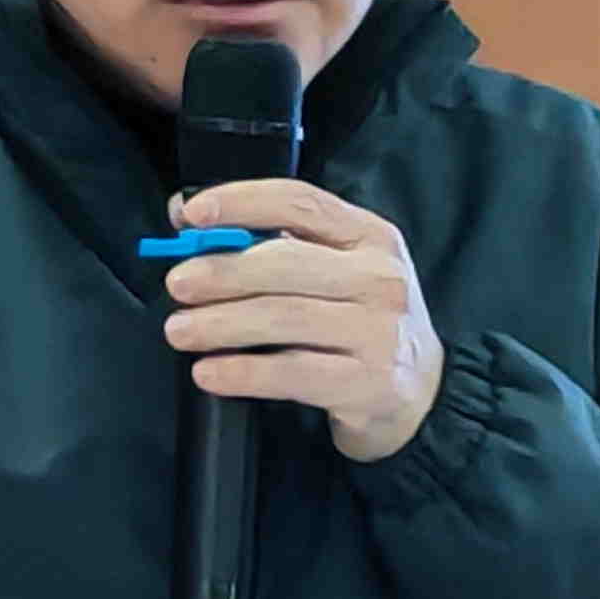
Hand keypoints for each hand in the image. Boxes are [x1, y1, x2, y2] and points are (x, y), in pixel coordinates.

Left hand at [160, 178, 446, 463]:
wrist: (422, 396)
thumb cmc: (363, 323)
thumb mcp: (341, 273)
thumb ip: (278, 244)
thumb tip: (189, 217)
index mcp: (371, 236)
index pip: (300, 202)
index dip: (241, 201)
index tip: (191, 213)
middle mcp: (380, 278)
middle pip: (285, 263)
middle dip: (221, 271)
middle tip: (177, 284)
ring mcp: (378, 332)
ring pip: (283, 318)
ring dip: (221, 324)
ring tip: (180, 330)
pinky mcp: (368, 383)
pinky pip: (291, 374)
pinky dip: (242, 373)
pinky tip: (209, 373)